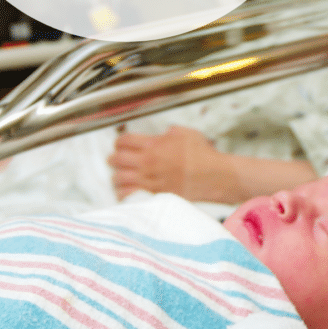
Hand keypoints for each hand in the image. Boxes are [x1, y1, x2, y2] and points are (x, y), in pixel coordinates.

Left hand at [108, 126, 242, 202]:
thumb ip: (169, 132)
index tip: (122, 144)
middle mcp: (148, 162)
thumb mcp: (187, 133)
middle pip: (116, 159)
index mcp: (154, 145)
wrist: (214, 176)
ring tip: (121, 175)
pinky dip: (123, 193)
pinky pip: (128, 196)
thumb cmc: (204, 155)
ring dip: (117, 176)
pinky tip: (126, 191)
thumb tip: (163, 134)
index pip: (124, 141)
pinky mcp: (154, 195)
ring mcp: (149, 180)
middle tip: (116, 159)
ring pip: (118, 178)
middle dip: (114, 158)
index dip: (120, 141)